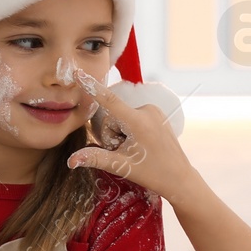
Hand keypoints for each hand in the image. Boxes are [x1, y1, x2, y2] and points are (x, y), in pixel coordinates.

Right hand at [68, 71, 199, 203]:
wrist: (179, 177)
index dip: (92, 87)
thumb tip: (71, 160)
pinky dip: (132, 131)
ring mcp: (154, 111)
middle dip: (113, 136)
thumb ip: (95, 158)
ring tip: (137, 150)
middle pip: (113, 118)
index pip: (108, 101)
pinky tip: (142, 145)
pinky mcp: (157, 113)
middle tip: (127, 153)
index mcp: (138, 122)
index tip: (80, 73)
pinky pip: (133, 117)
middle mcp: (147, 111)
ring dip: (122, 135)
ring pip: (122, 118)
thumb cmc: (152, 173)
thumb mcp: (121, 167)